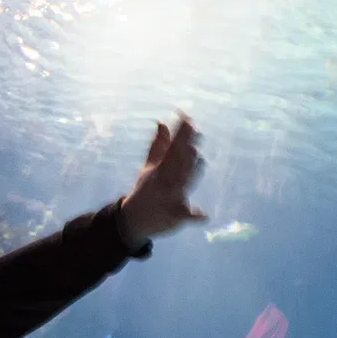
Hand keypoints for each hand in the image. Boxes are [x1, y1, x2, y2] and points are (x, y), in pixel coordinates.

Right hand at [117, 115, 206, 246]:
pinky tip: (203, 216)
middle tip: (194, 128)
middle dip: (185, 145)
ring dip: (189, 169)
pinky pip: (184, 215)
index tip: (187, 117)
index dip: (181, 133)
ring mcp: (169, 198)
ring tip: (197, 155)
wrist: (133, 220)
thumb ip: (158, 146)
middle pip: (178, 161)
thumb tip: (162, 122)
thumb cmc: (146, 190)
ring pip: (182, 182)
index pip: (173, 147)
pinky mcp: (174, 216)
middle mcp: (165, 181)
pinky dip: (193, 215)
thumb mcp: (150, 167)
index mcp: (161, 168)